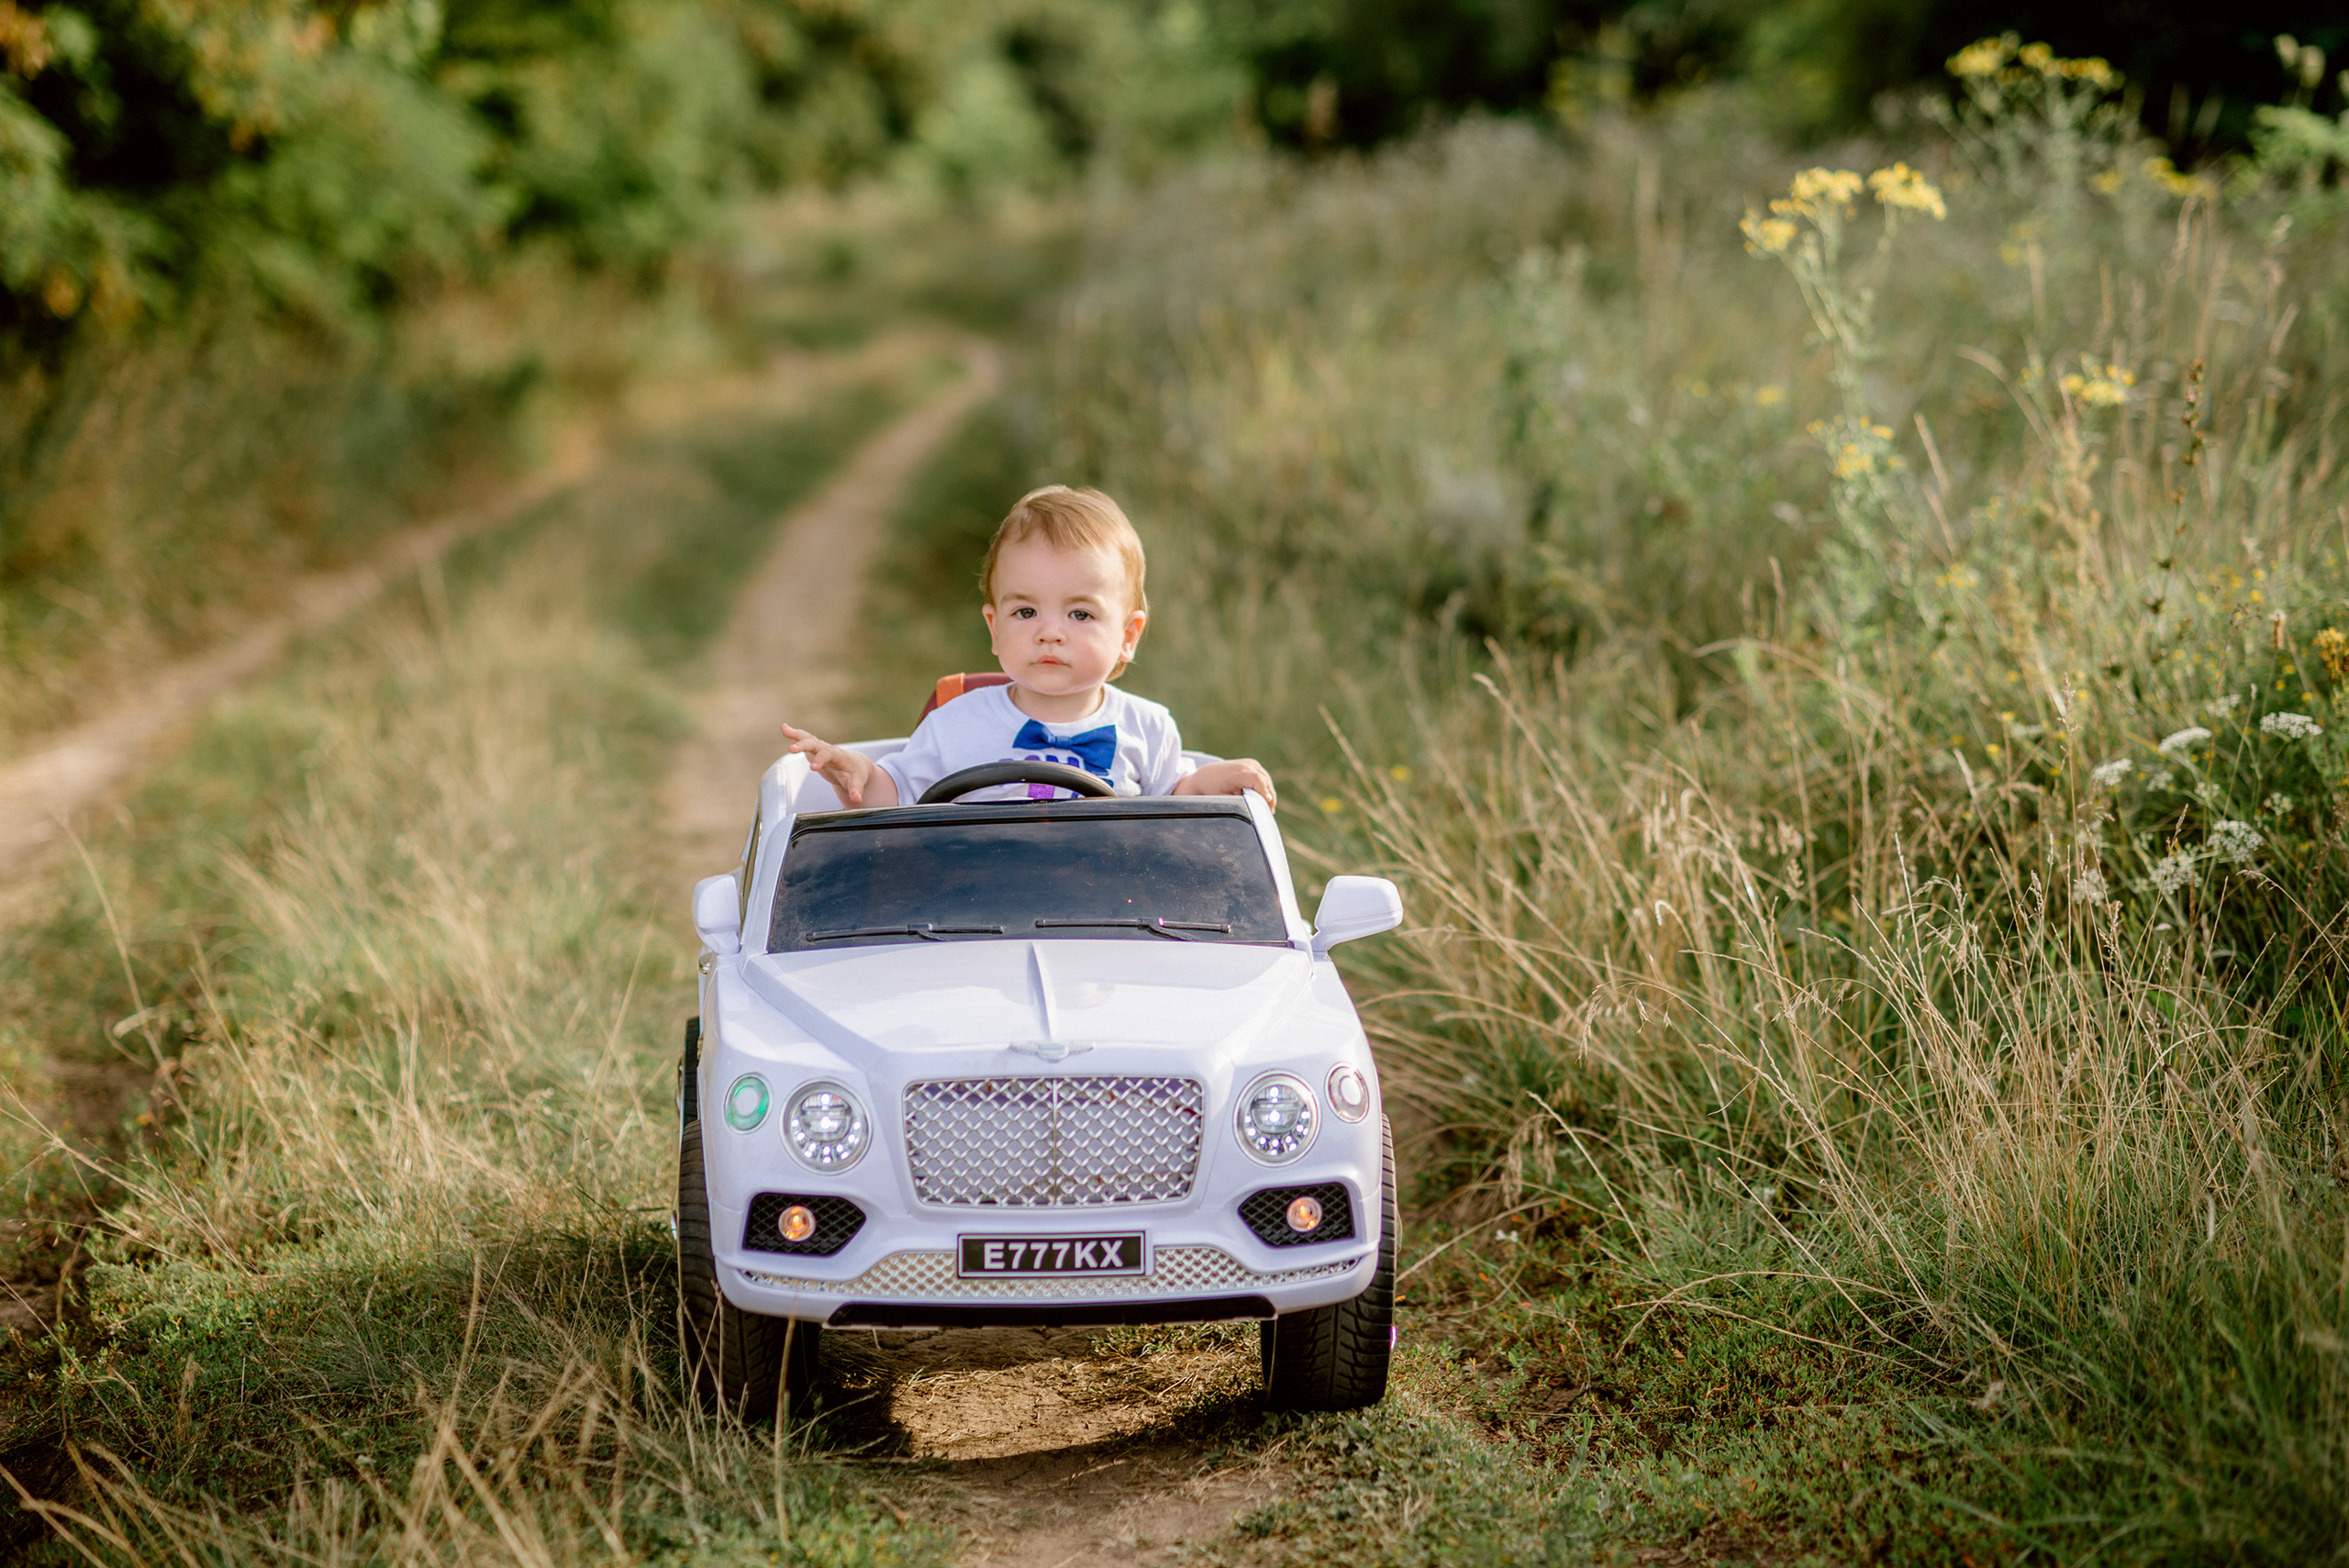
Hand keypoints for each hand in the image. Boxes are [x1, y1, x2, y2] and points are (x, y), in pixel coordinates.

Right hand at [781, 723, 899, 807]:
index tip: (813, 768)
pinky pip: (804, 740)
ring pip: (808, 739)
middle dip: (803, 745)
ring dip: (797, 735)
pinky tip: (784, 728)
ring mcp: (820, 748)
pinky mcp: (814, 750)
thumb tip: (856, 800)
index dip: (820, 760)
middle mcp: (828, 749)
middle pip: (815, 744)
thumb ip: (856, 790)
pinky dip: (794, 735)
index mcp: (839, 756)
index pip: (828, 755)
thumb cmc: (856, 772)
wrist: (855, 764)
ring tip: (784, 729)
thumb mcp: (858, 781)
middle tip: (791, 749)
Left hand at [1174, 758, 1277, 810]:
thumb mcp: (1222, 799)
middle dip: (1269, 797)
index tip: (1269, 805)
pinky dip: (1266, 788)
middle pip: (1264, 781)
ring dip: (1269, 793)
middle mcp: (1245, 765)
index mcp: (1236, 773)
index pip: (1256, 779)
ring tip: (1269, 809)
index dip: (1265, 792)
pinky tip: (1266, 800)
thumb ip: (1238, 803)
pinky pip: (1264, 777)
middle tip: (1270, 813)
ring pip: (1266, 779)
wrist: (1207, 775)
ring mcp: (1250, 763)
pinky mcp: (1253, 764)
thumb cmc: (1213, 789)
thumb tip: (1254, 810)